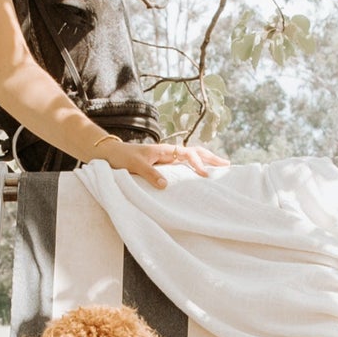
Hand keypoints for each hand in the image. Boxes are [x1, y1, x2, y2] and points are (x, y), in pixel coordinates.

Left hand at [97, 137, 228, 188]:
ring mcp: (167, 159)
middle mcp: (168, 153)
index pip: (187, 154)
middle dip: (211, 158)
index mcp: (164, 151)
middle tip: (227, 165)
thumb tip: (166, 185)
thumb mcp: (134, 165)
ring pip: (192, 157)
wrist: (110, 153)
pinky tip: (203, 173)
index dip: (197, 164)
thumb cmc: (121, 157)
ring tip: (221, 167)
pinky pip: (185, 165)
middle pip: (195, 152)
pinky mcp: (165, 165)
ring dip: (206, 161)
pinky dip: (197, 167)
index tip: (204, 175)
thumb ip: (150, 174)